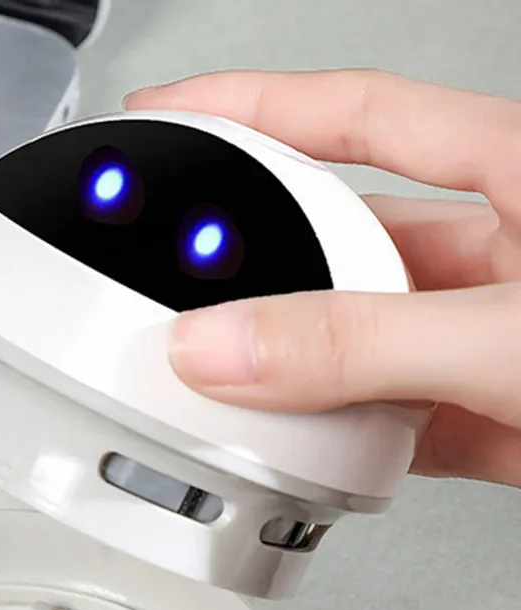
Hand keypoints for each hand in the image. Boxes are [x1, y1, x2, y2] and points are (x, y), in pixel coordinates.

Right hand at [126, 69, 520, 488]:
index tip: (168, 115)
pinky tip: (312, 459)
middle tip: (184, 300)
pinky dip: (345, 446)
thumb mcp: (508, 334)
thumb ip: (363, 342)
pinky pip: (393, 423)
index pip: (358, 115)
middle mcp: (500, 257)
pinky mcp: (493, 420)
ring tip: (237, 398)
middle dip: (259, 271)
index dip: (255, 105)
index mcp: (519, 177)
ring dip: (301, 378)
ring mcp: (491, 343)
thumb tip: (224, 347)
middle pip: (342, 243)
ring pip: (360, 345)